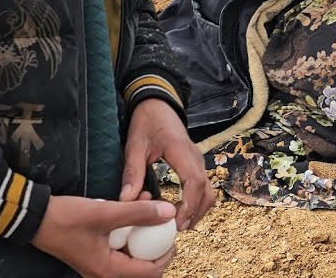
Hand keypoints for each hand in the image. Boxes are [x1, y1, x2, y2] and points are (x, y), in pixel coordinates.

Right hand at [31, 195, 175, 277]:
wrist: (34, 217)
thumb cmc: (66, 218)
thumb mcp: (105, 213)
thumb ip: (138, 213)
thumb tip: (169, 212)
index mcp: (107, 270)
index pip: (149, 272)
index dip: (166, 253)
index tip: (172, 232)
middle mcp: (103, 273)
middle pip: (143, 267)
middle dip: (156, 244)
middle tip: (163, 222)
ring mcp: (98, 265)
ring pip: (132, 255)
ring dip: (143, 233)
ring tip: (148, 206)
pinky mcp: (95, 254)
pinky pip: (120, 248)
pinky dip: (130, 231)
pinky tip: (133, 207)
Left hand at [121, 98, 215, 231]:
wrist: (158, 104)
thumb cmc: (146, 123)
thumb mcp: (134, 146)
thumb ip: (132, 174)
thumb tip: (127, 201)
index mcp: (181, 152)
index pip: (194, 183)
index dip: (188, 205)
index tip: (177, 223)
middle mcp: (196, 158)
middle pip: (207, 191)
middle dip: (196, 213)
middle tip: (177, 229)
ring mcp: (198, 160)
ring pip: (209, 190)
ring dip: (198, 208)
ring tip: (179, 223)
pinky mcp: (196, 163)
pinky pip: (203, 185)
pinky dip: (196, 200)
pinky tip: (180, 209)